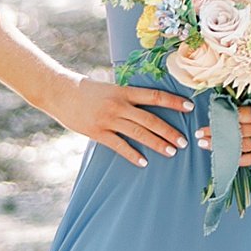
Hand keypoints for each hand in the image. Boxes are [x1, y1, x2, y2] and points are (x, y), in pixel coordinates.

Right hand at [55, 73, 189, 163]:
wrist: (60, 92)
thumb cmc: (87, 90)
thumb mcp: (111, 88)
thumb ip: (127, 97)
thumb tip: (147, 105)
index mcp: (124, 91)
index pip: (155, 96)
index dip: (174, 102)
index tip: (190, 107)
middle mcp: (119, 105)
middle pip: (151, 119)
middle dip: (169, 131)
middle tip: (184, 141)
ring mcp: (108, 120)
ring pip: (138, 133)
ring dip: (157, 143)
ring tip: (171, 152)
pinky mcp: (97, 132)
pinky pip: (119, 146)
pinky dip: (133, 154)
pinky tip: (144, 162)